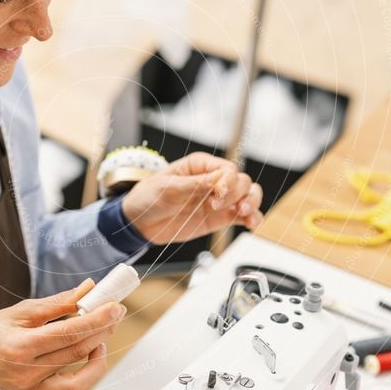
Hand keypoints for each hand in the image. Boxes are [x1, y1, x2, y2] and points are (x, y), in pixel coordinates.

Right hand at [0, 279, 124, 389]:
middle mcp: (27, 372)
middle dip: (102, 332)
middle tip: (112, 315)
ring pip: (78, 383)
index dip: (97, 319)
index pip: (69, 333)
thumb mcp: (21, 311)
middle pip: (77, 354)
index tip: (115, 307)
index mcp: (21, 346)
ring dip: (97, 361)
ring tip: (99, 343)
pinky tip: (87, 375)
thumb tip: (87, 289)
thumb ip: (57, 303)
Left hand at [121, 152, 263, 243]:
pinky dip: (251, 218)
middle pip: (241, 181)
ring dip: (251, 204)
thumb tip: (216, 180)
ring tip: (244, 213)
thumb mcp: (166, 188)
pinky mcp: (219, 218)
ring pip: (248, 196)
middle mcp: (213, 180)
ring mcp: (218, 200)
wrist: (139, 222)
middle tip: (217, 206)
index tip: (217, 194)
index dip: (227, 181)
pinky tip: (251, 224)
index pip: (227, 169)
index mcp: (200, 166)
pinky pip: (242, 216)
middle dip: (236, 193)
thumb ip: (193, 185)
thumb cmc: (148, 197)